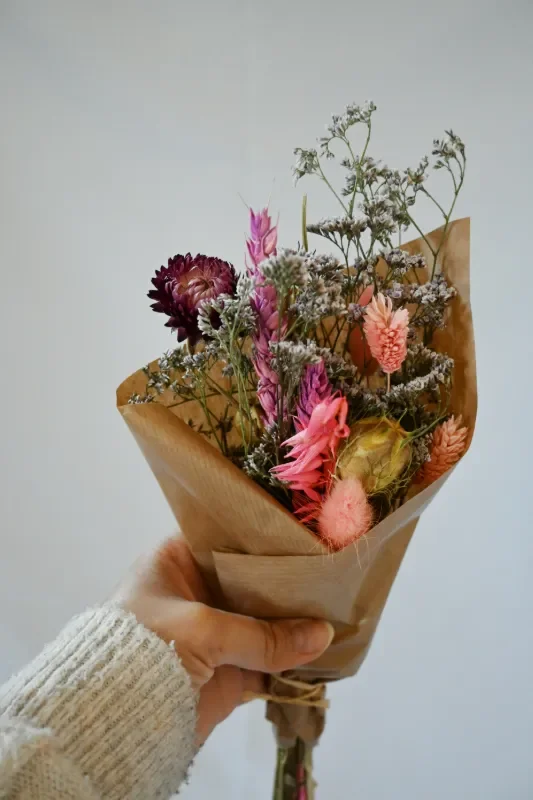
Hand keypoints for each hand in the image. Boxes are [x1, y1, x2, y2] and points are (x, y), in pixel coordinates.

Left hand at [113, 538, 333, 743]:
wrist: (114, 722)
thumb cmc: (142, 649)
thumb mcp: (201, 630)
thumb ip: (262, 634)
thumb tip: (323, 635)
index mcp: (177, 560)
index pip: (229, 537)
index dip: (265, 536)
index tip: (307, 533)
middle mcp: (198, 589)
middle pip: (255, 579)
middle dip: (290, 581)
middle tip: (333, 569)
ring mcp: (215, 630)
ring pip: (266, 620)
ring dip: (297, 621)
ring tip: (340, 606)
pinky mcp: (228, 669)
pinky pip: (269, 659)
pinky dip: (294, 658)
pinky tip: (327, 648)